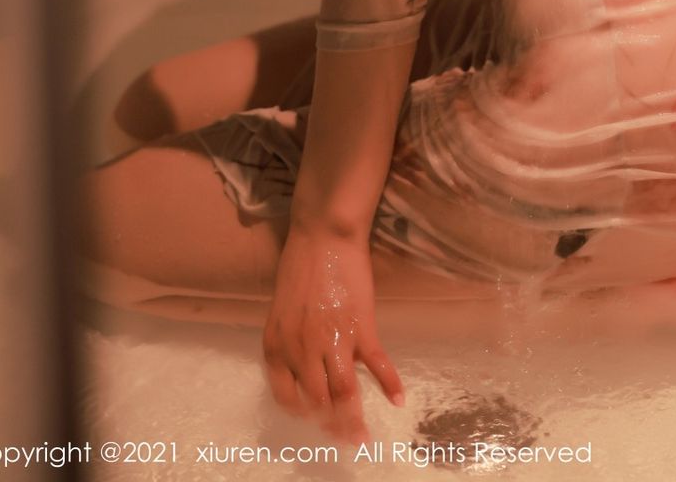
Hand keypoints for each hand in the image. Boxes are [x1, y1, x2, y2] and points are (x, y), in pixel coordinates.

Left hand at [261, 225, 403, 442]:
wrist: (324, 236)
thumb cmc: (300, 265)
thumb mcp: (282, 310)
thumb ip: (291, 342)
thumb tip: (306, 366)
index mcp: (277, 347)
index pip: (287, 397)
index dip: (302, 413)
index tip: (315, 420)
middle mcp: (301, 351)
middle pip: (317, 402)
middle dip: (331, 426)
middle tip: (344, 438)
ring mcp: (333, 341)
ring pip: (343, 394)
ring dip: (354, 420)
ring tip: (362, 436)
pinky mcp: (361, 328)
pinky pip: (377, 365)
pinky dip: (389, 384)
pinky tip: (397, 400)